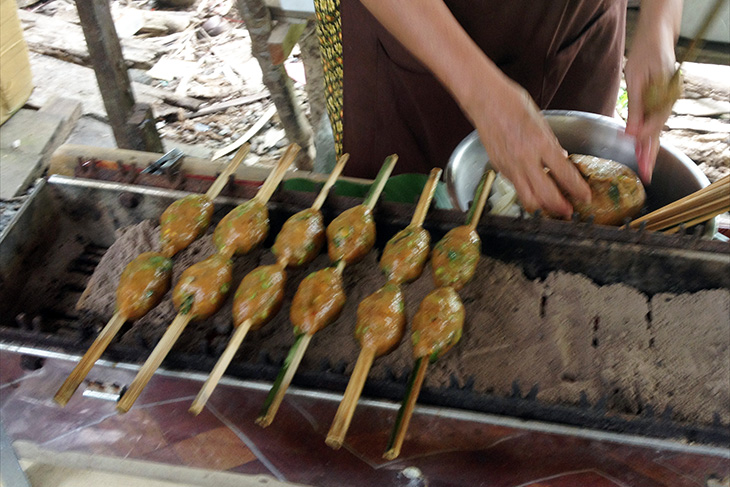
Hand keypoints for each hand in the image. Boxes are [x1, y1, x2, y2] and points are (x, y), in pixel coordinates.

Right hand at [464, 78, 590, 217]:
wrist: (485, 101)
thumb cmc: (513, 104)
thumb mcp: (541, 122)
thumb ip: (550, 143)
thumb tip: (560, 158)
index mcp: (541, 143)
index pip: (565, 174)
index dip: (577, 189)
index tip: (585, 197)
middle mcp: (525, 158)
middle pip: (546, 194)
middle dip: (560, 207)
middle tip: (568, 211)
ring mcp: (510, 166)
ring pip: (528, 198)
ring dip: (542, 206)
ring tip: (550, 207)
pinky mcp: (499, 168)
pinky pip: (516, 186)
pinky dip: (526, 192)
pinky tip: (532, 189)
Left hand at [625, 6, 679, 183]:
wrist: (656, 38)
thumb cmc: (645, 54)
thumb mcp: (637, 79)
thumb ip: (635, 107)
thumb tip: (629, 132)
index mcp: (666, 97)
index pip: (654, 125)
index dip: (642, 138)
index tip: (633, 151)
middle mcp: (669, 102)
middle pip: (657, 133)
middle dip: (650, 155)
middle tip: (646, 175)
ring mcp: (667, 103)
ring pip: (656, 130)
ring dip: (648, 149)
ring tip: (644, 168)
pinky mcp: (661, 103)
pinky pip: (654, 123)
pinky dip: (647, 136)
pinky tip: (641, 149)